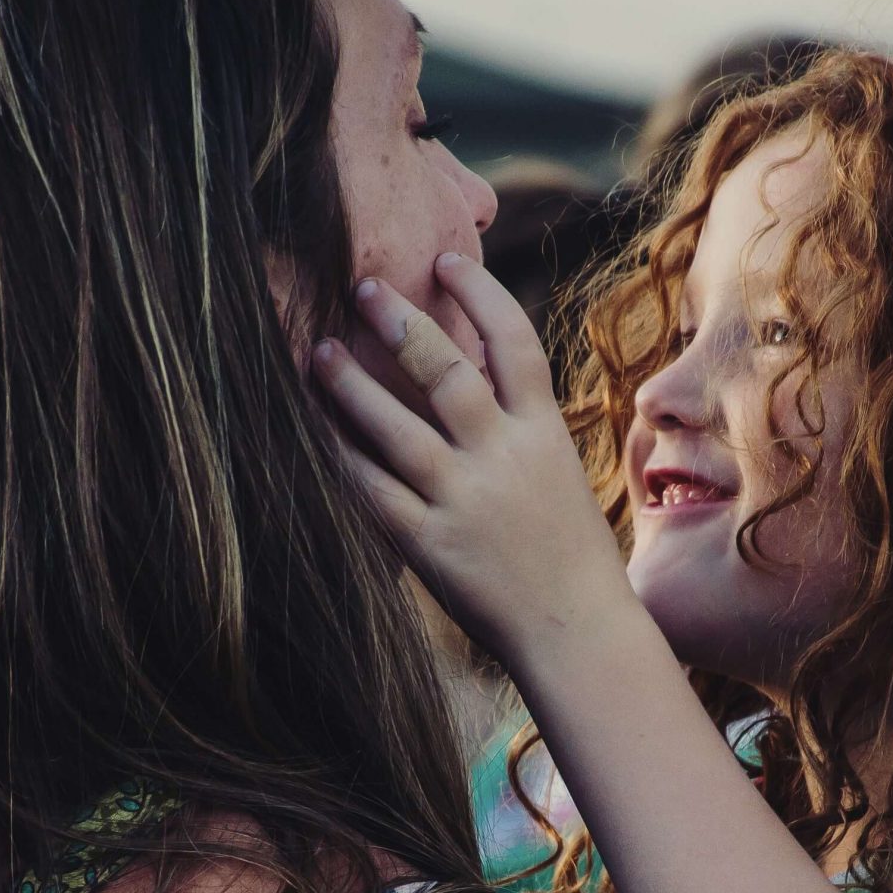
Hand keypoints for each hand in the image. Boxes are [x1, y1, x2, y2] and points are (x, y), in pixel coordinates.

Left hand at [311, 255, 637, 666]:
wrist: (579, 633)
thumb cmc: (568, 552)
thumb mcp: (557, 472)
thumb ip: (518, 423)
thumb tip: (475, 367)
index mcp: (544, 433)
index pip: (514, 342)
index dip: (479, 293)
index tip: (445, 258)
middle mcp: (505, 458)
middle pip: (448, 371)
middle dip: (400, 322)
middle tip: (360, 286)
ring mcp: (466, 501)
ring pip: (398, 428)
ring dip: (352, 385)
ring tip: (318, 351)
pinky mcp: (431, 545)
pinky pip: (374, 491)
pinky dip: (341, 457)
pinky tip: (313, 430)